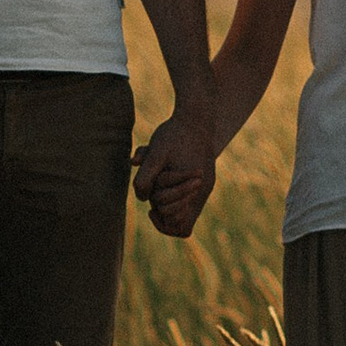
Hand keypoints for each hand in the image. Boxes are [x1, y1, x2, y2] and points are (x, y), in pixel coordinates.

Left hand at [132, 106, 216, 238]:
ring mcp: (204, 187)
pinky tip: (162, 180)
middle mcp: (202, 192)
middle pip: (180, 221)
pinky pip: (187, 199)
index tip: (152, 208)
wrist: (196, 117)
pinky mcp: (202, 179)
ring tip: (156, 185)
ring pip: (184, 210)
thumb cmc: (174, 133)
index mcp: (195, 190)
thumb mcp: (156, 152)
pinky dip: (173, 194)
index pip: (181, 228)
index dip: (164, 222)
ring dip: (166, 201)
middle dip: (163, 211)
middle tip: (153, 194)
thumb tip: (142, 198)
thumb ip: (146, 176)